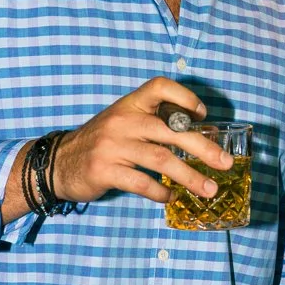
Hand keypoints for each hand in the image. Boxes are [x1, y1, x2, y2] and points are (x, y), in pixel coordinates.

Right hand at [51, 78, 233, 205]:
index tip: (203, 114)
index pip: (159, 87)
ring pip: (161, 160)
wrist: (59, 162)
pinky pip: (142, 183)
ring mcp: (113, 145)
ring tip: (209, 189)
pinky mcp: (105, 170)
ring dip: (190, 176)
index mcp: (130, 104)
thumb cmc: (103, 142)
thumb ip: (156, 125)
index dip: (185, 97)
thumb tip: (203, 138)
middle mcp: (123, 120)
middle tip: (225, 163)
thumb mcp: (125, 123)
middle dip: (203, 148)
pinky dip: (161, 193)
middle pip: (171, 130)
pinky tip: (172, 197)